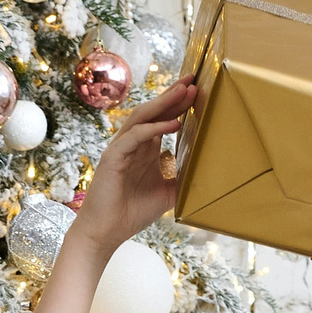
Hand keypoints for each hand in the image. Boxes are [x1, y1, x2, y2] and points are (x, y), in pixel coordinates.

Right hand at [33, 82, 194, 312]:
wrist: (105, 232)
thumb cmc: (131, 213)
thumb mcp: (167, 195)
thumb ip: (182, 180)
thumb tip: (206, 173)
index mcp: (145, 150)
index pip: (162, 120)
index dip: (178, 105)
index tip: (196, 92)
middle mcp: (133, 144)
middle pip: (153, 112)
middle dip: (173, 95)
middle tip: (193, 80)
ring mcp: (121, 148)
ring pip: (143, 117)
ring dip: (164, 104)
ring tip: (184, 92)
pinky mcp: (113, 157)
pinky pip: (135, 137)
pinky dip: (155, 128)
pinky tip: (174, 124)